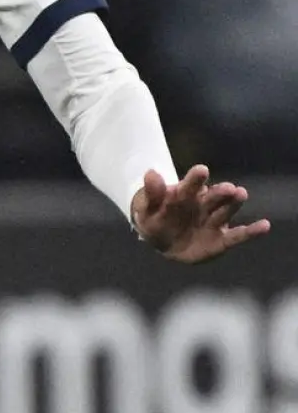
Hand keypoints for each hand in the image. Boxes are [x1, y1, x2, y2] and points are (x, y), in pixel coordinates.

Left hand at [130, 165, 270, 263]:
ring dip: (233, 204)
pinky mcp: (222, 239)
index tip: (201, 170)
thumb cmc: (156, 220)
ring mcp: (214, 221)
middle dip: (220, 193)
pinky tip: (264, 225)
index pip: (190, 185)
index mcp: (184, 195)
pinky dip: (251, 231)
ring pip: (225, 211)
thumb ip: (152, 194)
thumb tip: (150, 173)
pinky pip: (237, 236)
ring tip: (240, 194)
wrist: (164, 242)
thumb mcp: (148, 209)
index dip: (195, 179)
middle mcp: (203, 205)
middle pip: (213, 197)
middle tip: (229, 188)